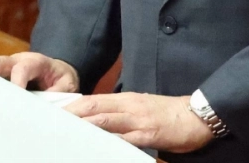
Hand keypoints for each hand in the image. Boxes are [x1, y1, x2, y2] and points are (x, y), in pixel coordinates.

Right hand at [0, 51, 78, 91]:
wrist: (57, 70)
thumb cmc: (61, 78)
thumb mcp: (67, 84)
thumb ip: (58, 92)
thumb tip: (46, 105)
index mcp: (37, 62)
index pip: (23, 67)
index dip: (17, 80)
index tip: (14, 95)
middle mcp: (17, 61)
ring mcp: (5, 65)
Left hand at [65, 92, 212, 152]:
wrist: (197, 116)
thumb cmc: (169, 114)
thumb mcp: (144, 108)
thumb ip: (123, 113)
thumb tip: (101, 121)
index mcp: (128, 99)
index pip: (95, 99)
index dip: (74, 105)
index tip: (55, 112)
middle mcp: (130, 106)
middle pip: (95, 107)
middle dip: (72, 114)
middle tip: (51, 122)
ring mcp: (138, 120)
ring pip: (105, 120)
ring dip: (84, 126)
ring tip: (64, 133)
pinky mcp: (148, 134)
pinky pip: (123, 139)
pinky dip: (107, 143)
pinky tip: (95, 149)